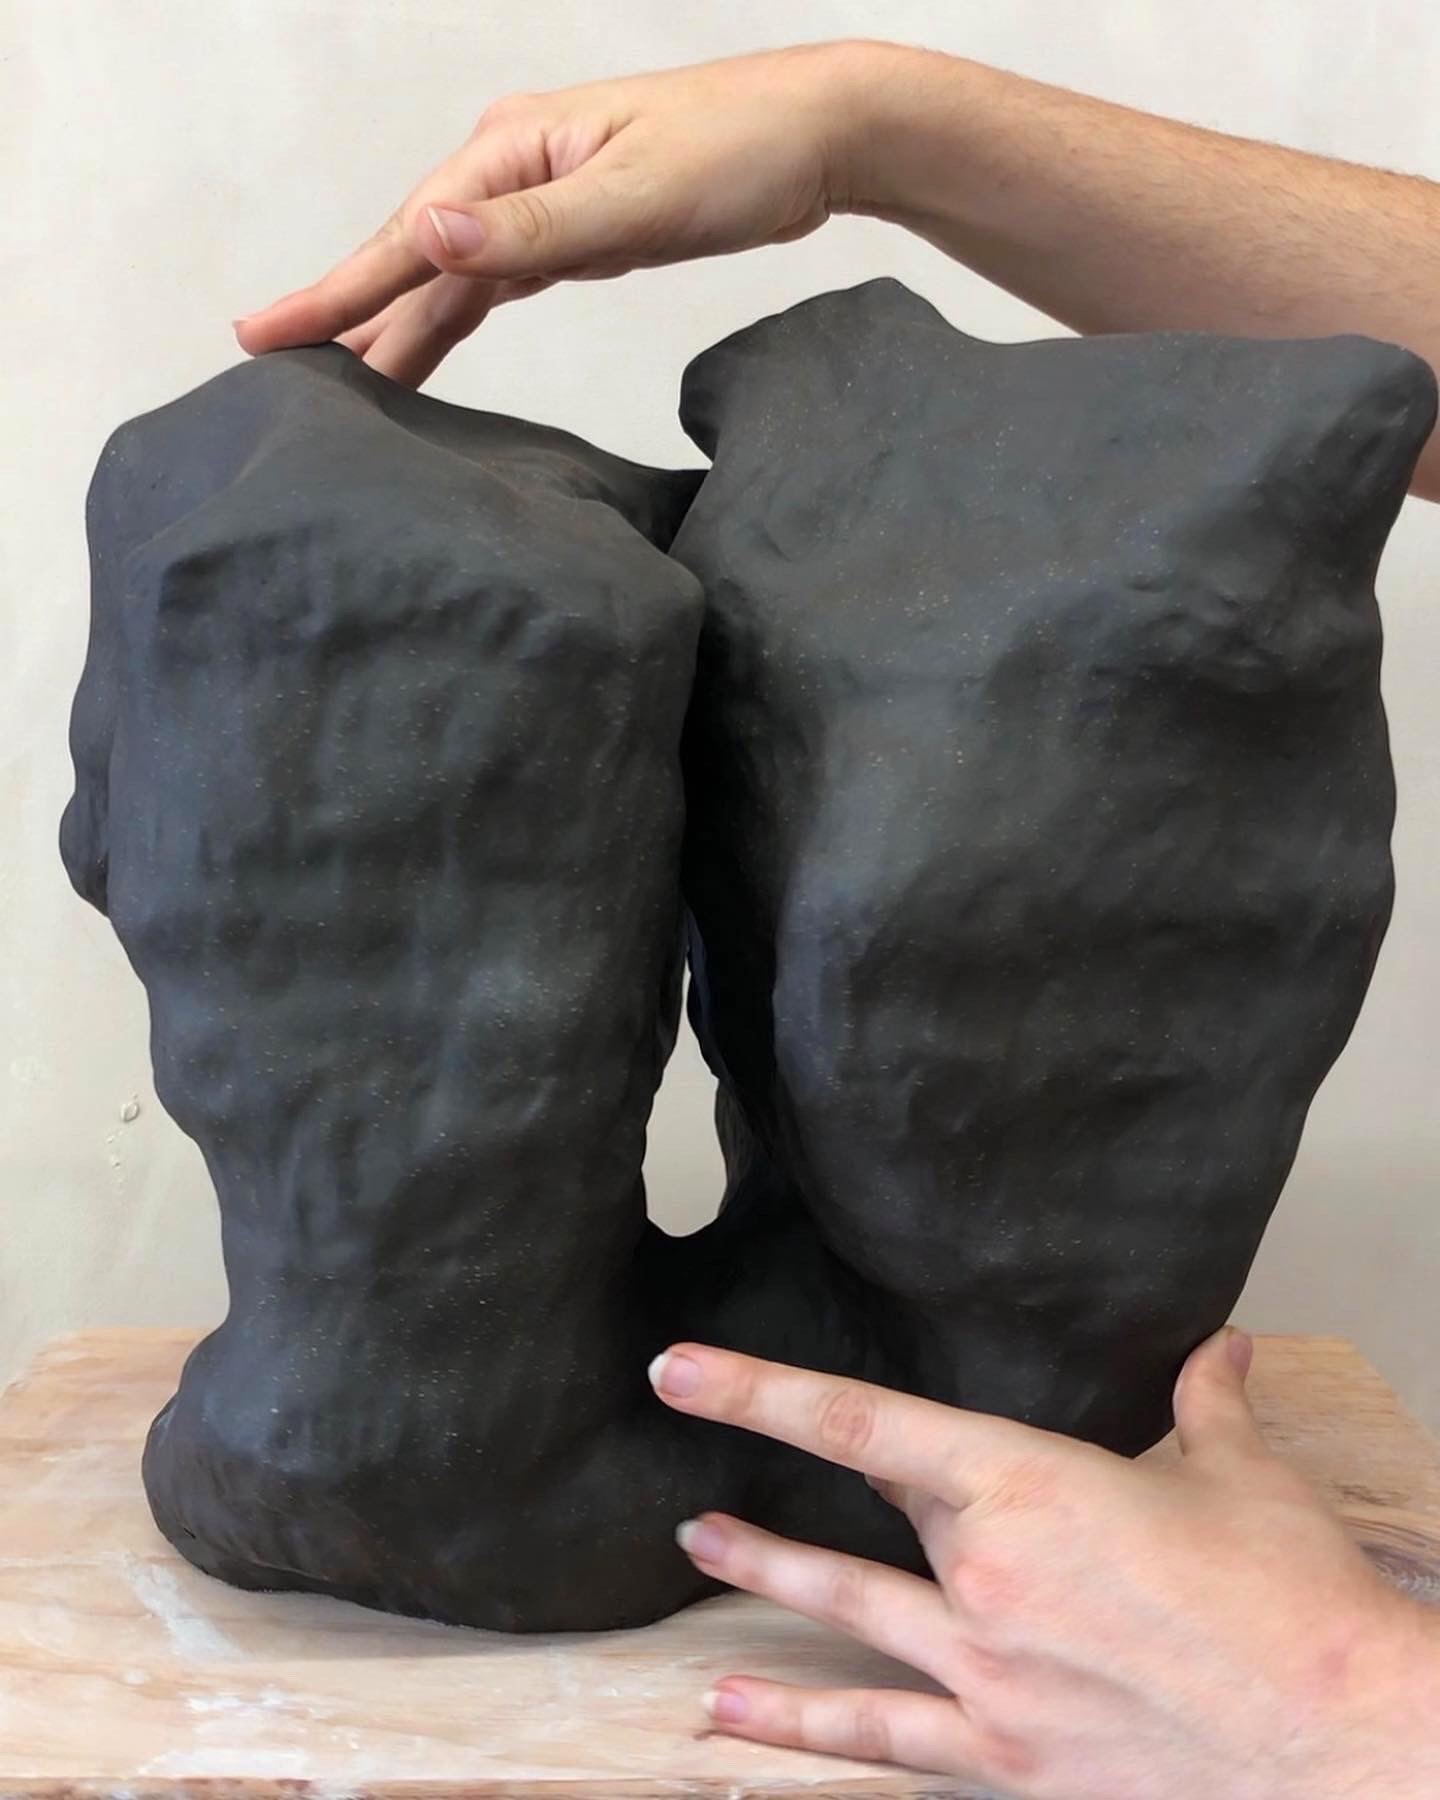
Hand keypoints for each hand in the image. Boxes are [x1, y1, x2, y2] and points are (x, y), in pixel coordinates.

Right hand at [235, 42, 876, 386]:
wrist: (818, 138)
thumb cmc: (739, 152)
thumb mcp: (636, 196)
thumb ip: (534, 230)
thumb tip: (428, 237)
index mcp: (511, 156)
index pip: (405, 240)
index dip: (335, 294)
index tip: (264, 336)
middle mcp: (511, 175)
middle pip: (411, 260)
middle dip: (348, 316)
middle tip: (278, 376)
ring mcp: (541, 203)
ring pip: (449, 279)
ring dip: (398, 328)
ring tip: (343, 384)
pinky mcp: (575, 232)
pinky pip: (493, 285)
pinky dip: (455, 318)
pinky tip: (427, 346)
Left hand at [648, 1330, 1439, 1797]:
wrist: (1346, 1747)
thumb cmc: (1295, 1606)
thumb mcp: (1247, 1478)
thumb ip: (1210, 1401)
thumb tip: (1225, 1345)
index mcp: (1029, 1488)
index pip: (863, 1424)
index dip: (761, 1392)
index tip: (681, 1372)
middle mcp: (987, 1578)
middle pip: (868, 1519)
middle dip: (776, 1494)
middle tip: (692, 1483)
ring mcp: (988, 1676)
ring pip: (851, 1615)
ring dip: (769, 1581)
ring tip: (702, 1552)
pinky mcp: (1007, 1760)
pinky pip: (882, 1739)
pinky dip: (802, 1727)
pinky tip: (730, 1719)